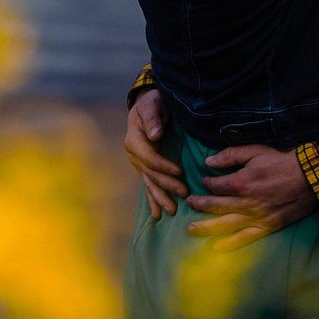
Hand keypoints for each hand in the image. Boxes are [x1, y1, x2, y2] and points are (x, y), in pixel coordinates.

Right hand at [124, 89, 186, 217]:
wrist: (146, 106)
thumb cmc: (152, 103)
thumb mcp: (152, 105)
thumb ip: (153, 118)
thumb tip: (155, 134)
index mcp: (134, 141)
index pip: (149, 158)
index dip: (164, 166)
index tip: (179, 172)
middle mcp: (134, 155)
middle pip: (151, 174)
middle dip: (167, 186)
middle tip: (184, 193)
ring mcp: (139, 163)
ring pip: (149, 183)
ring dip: (160, 198)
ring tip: (171, 211)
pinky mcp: (145, 168)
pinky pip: (148, 185)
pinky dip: (153, 199)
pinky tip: (157, 215)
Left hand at [184, 144, 318, 249]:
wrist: (313, 177)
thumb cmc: (284, 161)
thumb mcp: (256, 151)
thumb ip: (230, 155)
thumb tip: (208, 161)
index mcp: (241, 182)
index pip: (215, 185)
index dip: (207, 183)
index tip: (204, 181)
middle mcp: (246, 203)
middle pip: (215, 206)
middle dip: (199, 205)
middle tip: (189, 204)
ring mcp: (257, 217)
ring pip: (225, 224)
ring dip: (206, 227)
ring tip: (191, 229)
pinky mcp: (268, 226)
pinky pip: (246, 238)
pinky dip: (231, 243)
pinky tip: (218, 247)